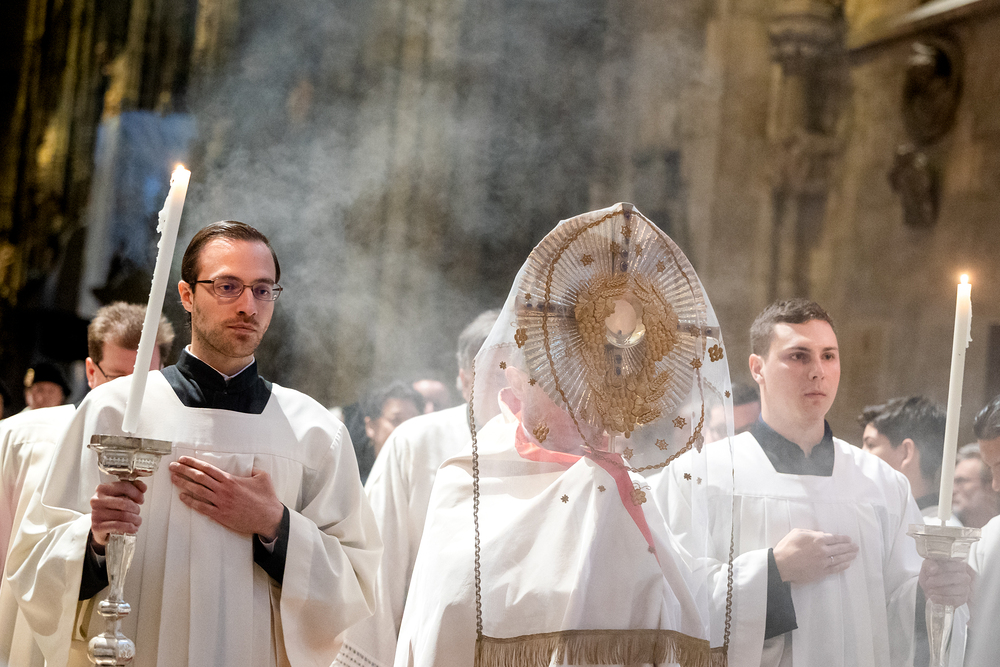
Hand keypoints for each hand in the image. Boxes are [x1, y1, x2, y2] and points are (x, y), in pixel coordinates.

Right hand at [90, 479, 146, 547]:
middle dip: (136, 509)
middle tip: (137, 512)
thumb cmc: (112, 510)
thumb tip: (143, 487)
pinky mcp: (97, 526)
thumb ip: (133, 488)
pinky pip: (118, 526)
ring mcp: (96, 514)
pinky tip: (133, 528)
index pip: (124, 487)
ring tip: (137, 521)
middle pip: (125, 503)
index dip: (137, 493)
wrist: (101, 527)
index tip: (141, 500)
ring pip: (123, 515)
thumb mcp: (121, 496)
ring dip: (135, 519)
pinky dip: (130, 527)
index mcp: (103, 489)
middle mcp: (97, 500)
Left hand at [169, 456, 283, 538]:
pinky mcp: (220, 515)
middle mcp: (223, 490)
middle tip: (172, 467)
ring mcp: (220, 503)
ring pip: (197, 491)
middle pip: (199, 478)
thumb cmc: (266, 498)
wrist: (268, 517)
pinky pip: (201, 507)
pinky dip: (190, 501)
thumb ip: (252, 470)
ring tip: (173, 479)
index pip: (208, 469)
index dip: (193, 463)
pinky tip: (182, 497)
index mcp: (231, 479)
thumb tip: (247, 467)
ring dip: (183, 484)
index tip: (183, 460)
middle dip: (183, 471)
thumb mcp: (262, 477)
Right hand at [773, 528, 858, 583]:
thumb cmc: (787, 547)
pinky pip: (835, 569)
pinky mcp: (821, 572)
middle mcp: (823, 550)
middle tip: (856, 547)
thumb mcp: (797, 533)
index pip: (834, 538)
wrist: (781, 564)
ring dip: (848, 556)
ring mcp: (823, 562)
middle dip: (849, 547)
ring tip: (855, 554)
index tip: (849, 539)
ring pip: (839, 559)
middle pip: (840, 548)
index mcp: (818, 539)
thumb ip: (810, 532)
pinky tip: (847, 564)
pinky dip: (842, 566)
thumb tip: (820, 534)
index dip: (843, 538)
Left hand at [919, 559, 971, 606]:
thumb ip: (930, 564)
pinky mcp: (963, 599)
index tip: (929, 573)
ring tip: (930, 591)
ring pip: (956, 589)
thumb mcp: (927, 566)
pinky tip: (934, 598)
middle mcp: (966, 576)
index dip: (941, 569)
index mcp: (959, 564)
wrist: (928, 588)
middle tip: (928, 583)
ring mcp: (966, 588)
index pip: (955, 564)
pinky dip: (942, 599)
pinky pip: (955, 600)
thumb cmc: (930, 574)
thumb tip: (933, 569)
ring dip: (940, 590)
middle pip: (956, 577)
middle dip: (940, 580)